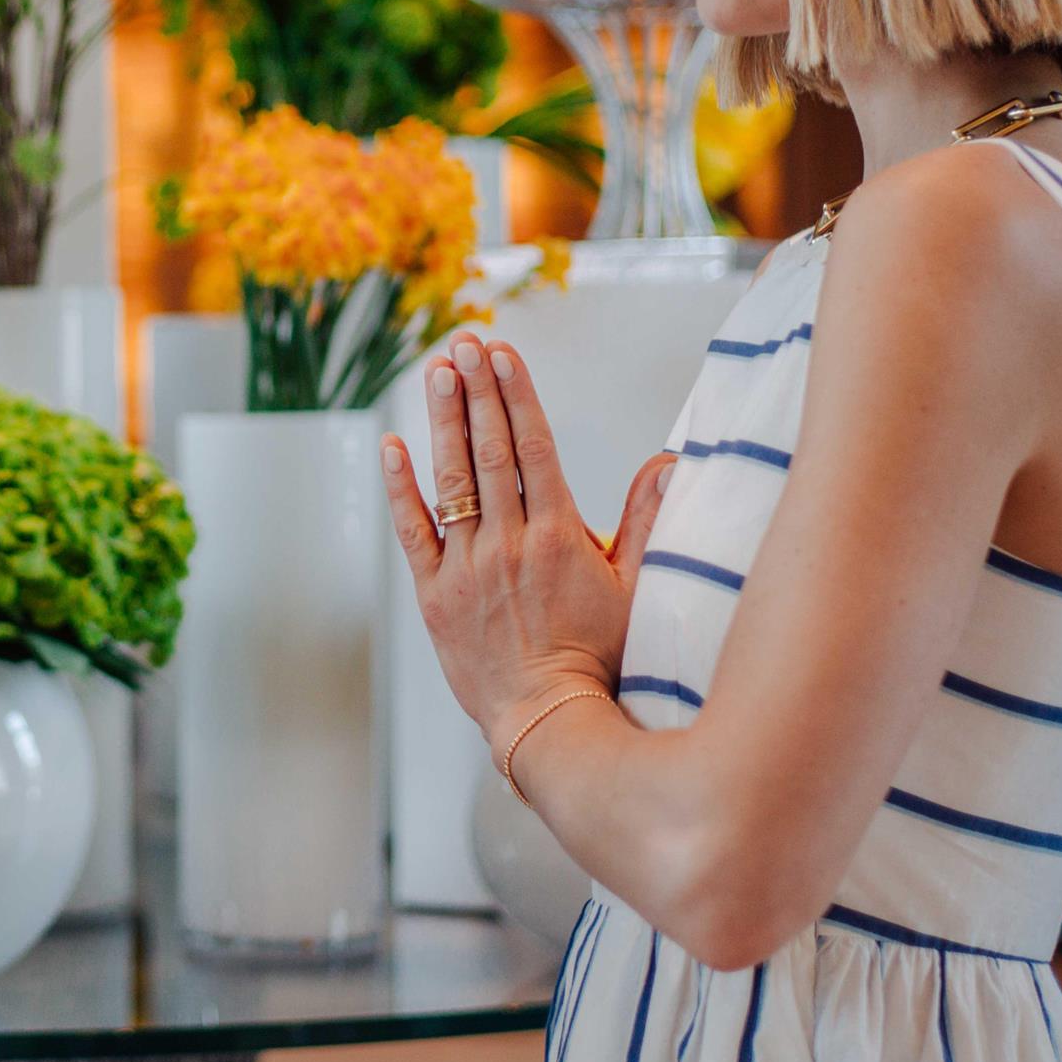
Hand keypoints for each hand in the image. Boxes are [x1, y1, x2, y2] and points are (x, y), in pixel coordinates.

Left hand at [384, 335, 673, 758]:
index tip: (503, 352)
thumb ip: (646, 519)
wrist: (548, 719)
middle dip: (477, 391)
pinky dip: (400, 488)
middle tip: (465, 341)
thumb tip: (669, 460)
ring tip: (439, 371)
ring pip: (452, 481)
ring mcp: (467, 567)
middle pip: (490, 451)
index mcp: (557, 536)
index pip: (534, 447)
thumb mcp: (633, 586)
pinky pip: (412, 531)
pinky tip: (392, 445)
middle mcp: (509, 543)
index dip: (516, 394)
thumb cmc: (598, 656)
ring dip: (444, 421)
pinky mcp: (435, 594)